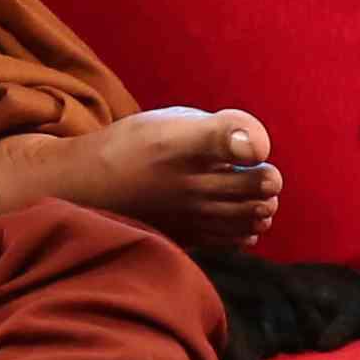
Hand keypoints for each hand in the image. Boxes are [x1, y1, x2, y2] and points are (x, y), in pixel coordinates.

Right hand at [69, 104, 281, 253]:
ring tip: (252, 198)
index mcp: (189, 144)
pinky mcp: (188, 236)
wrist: (91, 186)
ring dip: (261, 206)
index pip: (243, 143)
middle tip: (259, 174)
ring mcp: (193, 213)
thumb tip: (256, 145)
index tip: (249, 147)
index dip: (255, 142)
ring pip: (253, 215)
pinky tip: (239, 220)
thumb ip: (216, 128)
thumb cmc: (135, 146)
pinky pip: (234, 239)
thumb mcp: (170, 121)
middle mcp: (194, 182)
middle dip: (268, 179)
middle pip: (260, 186)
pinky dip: (246, 230)